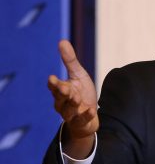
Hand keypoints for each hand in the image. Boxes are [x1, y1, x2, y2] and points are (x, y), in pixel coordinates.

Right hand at [47, 40, 98, 157]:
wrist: (90, 114)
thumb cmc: (81, 93)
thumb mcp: (78, 75)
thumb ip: (70, 61)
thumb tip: (62, 41)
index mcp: (61, 90)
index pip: (54, 87)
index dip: (53, 84)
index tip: (52, 78)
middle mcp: (63, 103)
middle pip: (60, 98)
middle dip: (62, 93)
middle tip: (64, 87)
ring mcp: (71, 114)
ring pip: (68, 110)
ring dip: (72, 103)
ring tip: (77, 98)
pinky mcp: (81, 122)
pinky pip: (82, 120)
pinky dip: (86, 116)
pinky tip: (92, 110)